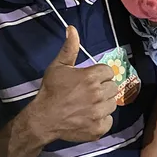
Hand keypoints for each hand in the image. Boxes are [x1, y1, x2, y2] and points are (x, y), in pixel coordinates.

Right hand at [27, 27, 117, 144]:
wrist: (44, 118)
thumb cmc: (51, 90)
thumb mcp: (58, 66)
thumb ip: (69, 48)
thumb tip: (72, 28)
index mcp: (91, 77)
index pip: (108, 72)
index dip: (99, 75)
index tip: (89, 80)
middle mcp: (98, 94)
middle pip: (112, 87)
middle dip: (102, 88)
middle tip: (88, 93)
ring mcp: (100, 112)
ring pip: (112, 104)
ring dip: (103, 104)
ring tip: (88, 105)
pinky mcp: (99, 128)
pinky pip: (109, 120)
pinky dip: (101, 120)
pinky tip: (89, 117)